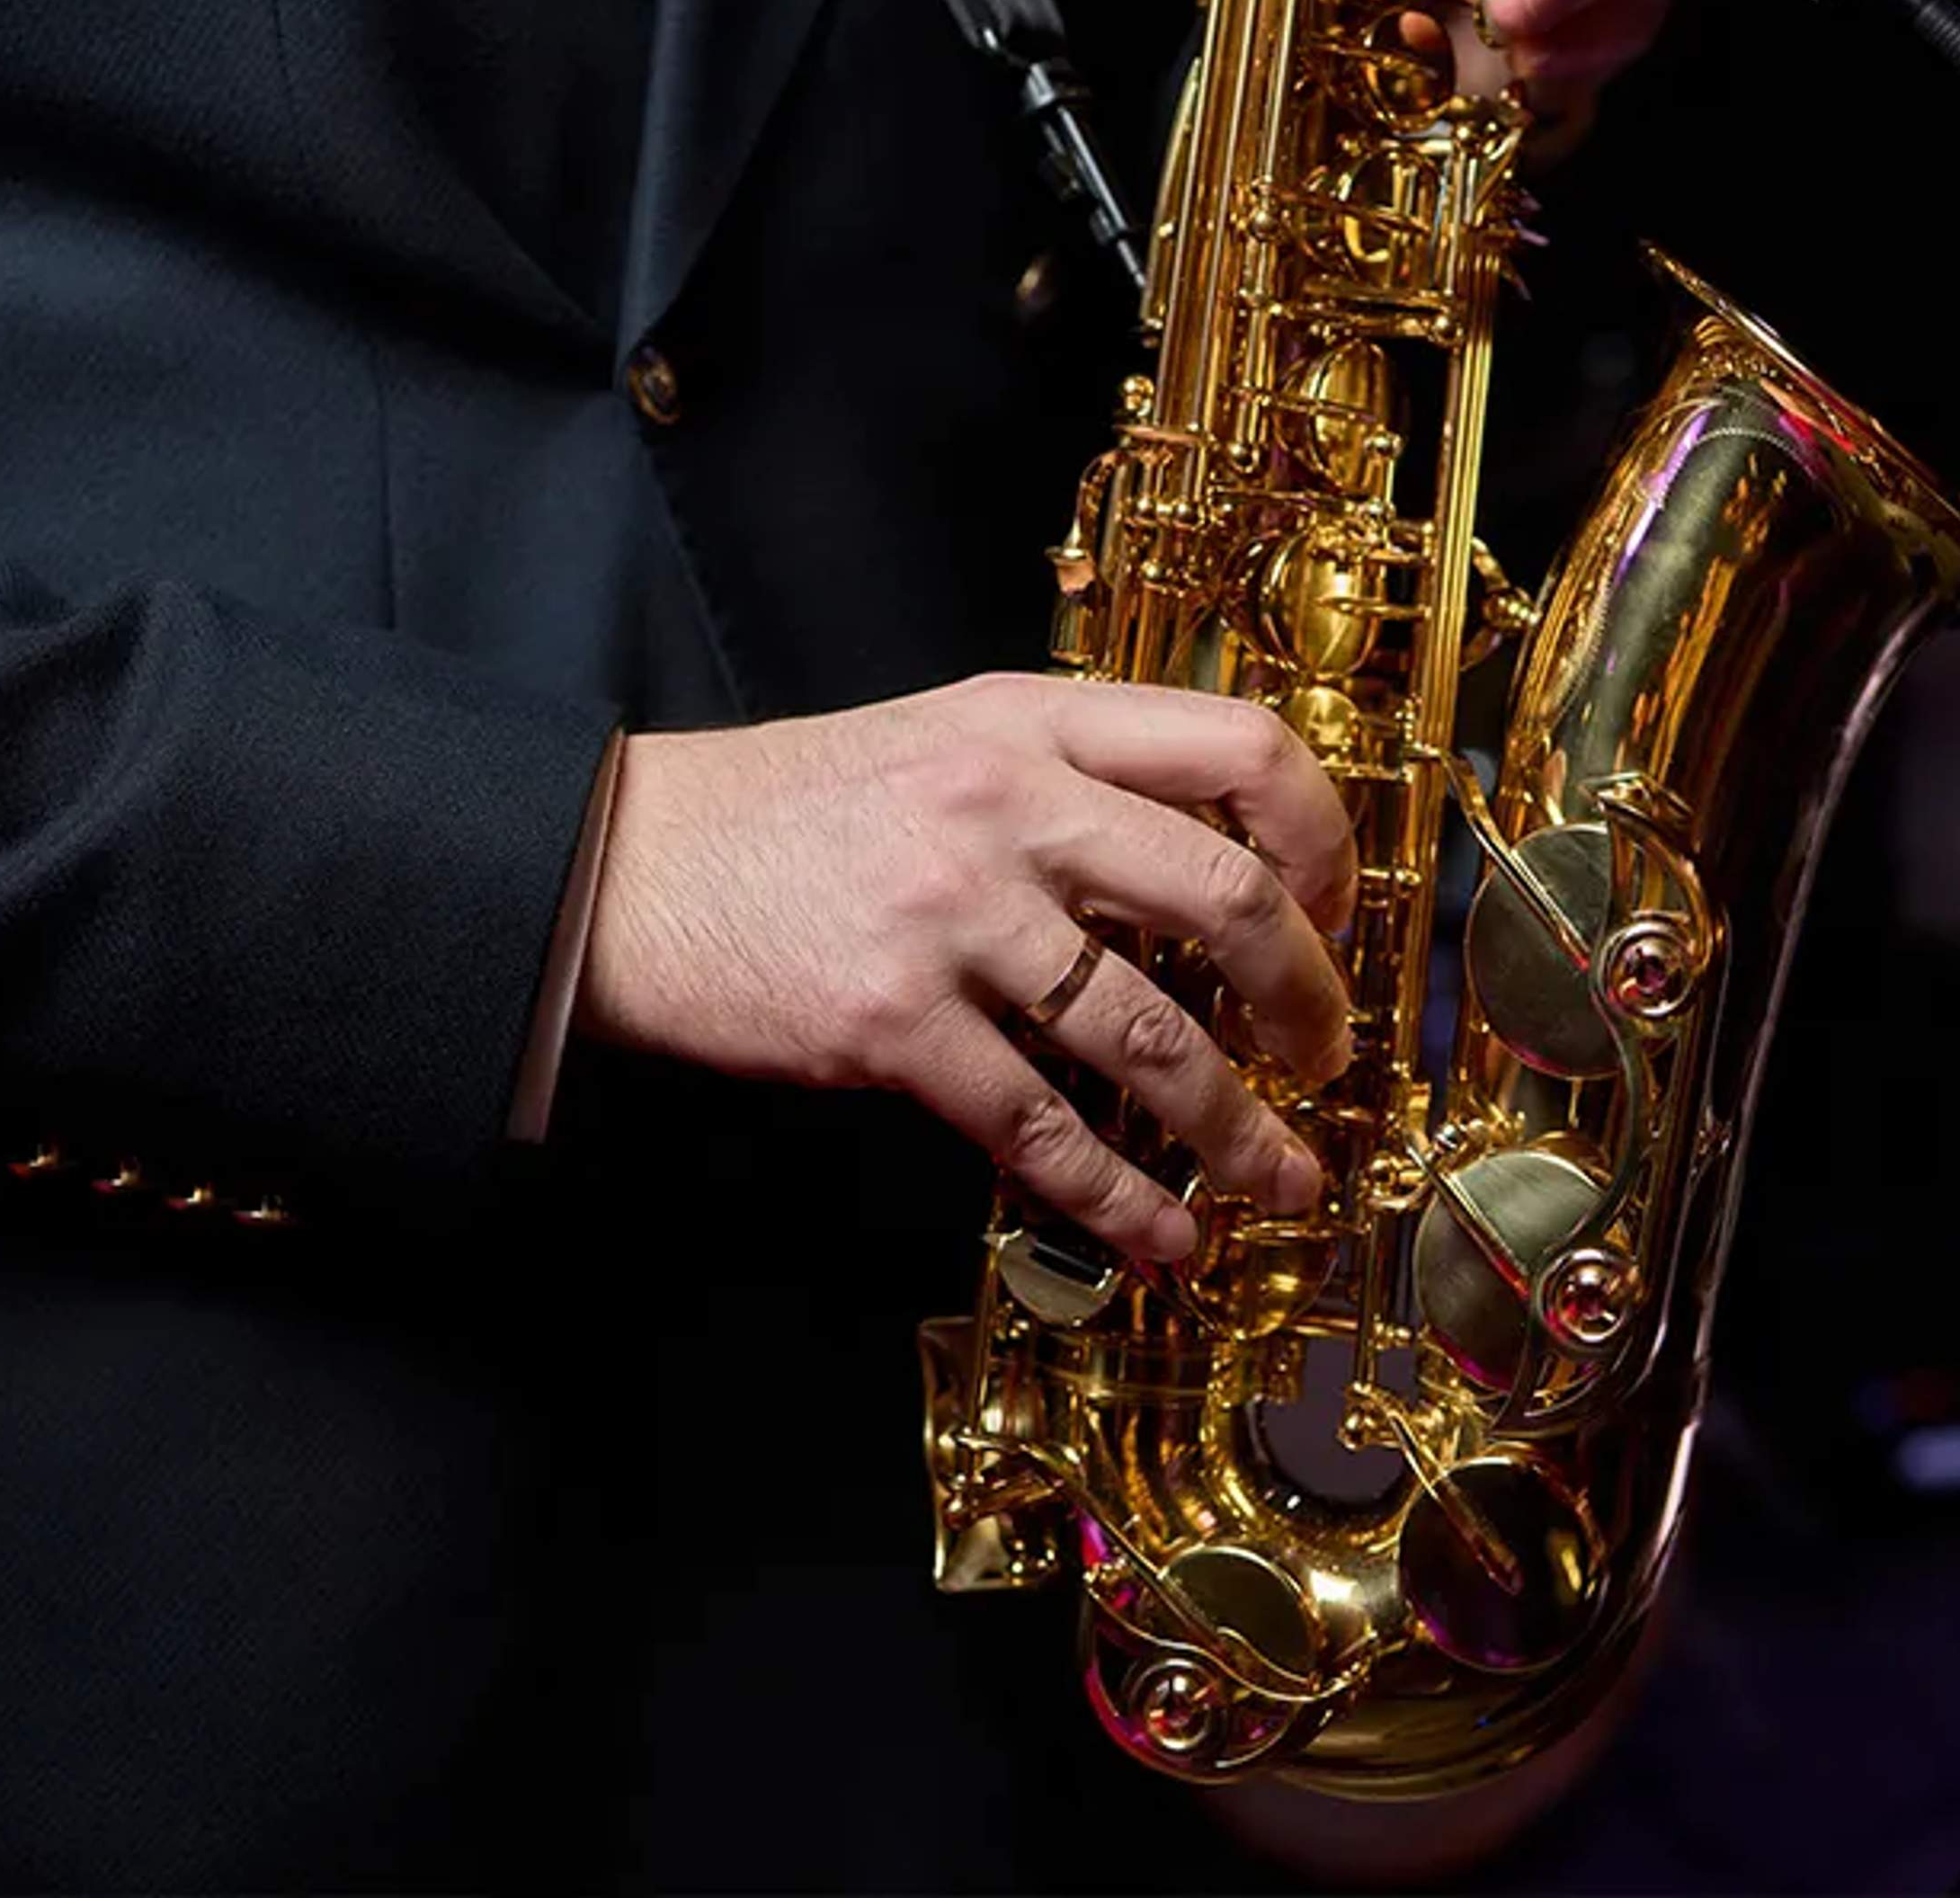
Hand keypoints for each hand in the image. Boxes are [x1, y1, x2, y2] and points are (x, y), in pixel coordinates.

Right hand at [576, 674, 1358, 1265]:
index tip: (1334, 910)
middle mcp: (1005, 804)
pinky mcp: (890, 1022)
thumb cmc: (794, 812)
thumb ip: (1071, 777)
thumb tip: (1218, 865)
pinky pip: (1039, 1125)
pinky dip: (1118, 1196)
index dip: (1319, 838)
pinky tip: (1162, 1238)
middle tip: (1325, 1055)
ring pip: (1148, 1033)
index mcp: (1033, 722)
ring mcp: (950, 914)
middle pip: (1226, 896)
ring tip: (1279, 1177)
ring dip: (1236, 1125)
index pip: (1241, 747)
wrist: (625, 865)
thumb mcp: (947, 738)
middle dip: (1307, 995)